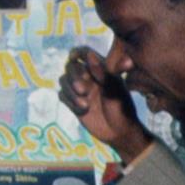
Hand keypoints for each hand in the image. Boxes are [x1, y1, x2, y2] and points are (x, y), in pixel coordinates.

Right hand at [58, 46, 152, 162]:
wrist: (119, 131)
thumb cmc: (121, 106)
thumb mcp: (114, 88)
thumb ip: (102, 72)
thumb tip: (90, 55)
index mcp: (100, 68)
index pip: (84, 53)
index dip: (77, 53)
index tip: (74, 57)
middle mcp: (88, 76)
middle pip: (70, 66)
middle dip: (74, 76)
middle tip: (83, 89)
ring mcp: (80, 89)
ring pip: (63, 80)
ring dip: (71, 91)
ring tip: (85, 104)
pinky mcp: (73, 102)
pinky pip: (62, 95)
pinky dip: (70, 101)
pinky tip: (83, 110)